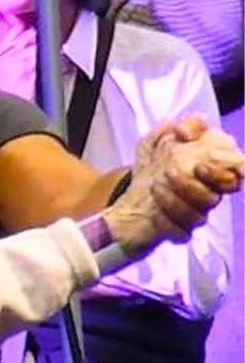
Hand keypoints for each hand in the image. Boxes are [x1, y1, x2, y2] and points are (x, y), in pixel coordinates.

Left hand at [105, 117, 243, 254]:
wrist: (128, 202)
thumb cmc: (153, 168)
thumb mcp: (159, 141)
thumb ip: (178, 128)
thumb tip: (180, 128)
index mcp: (212, 168)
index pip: (237, 169)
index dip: (223, 170)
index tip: (200, 166)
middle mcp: (209, 192)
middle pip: (216, 196)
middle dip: (191, 184)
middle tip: (167, 172)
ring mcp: (196, 214)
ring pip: (199, 216)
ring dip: (174, 201)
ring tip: (154, 187)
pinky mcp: (180, 232)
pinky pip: (182, 234)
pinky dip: (167, 223)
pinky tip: (154, 214)